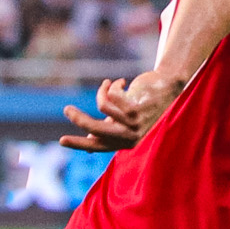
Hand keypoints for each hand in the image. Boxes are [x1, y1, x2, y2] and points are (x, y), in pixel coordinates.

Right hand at [59, 71, 184, 151]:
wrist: (167, 87)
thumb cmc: (144, 105)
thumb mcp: (126, 121)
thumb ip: (109, 131)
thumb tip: (90, 145)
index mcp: (127, 142)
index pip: (99, 146)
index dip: (79, 143)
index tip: (62, 140)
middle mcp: (132, 136)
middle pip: (95, 129)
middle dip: (78, 118)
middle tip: (67, 109)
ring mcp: (135, 124)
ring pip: (102, 107)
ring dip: (102, 92)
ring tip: (108, 84)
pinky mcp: (136, 109)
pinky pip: (111, 96)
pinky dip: (112, 86)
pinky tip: (121, 82)